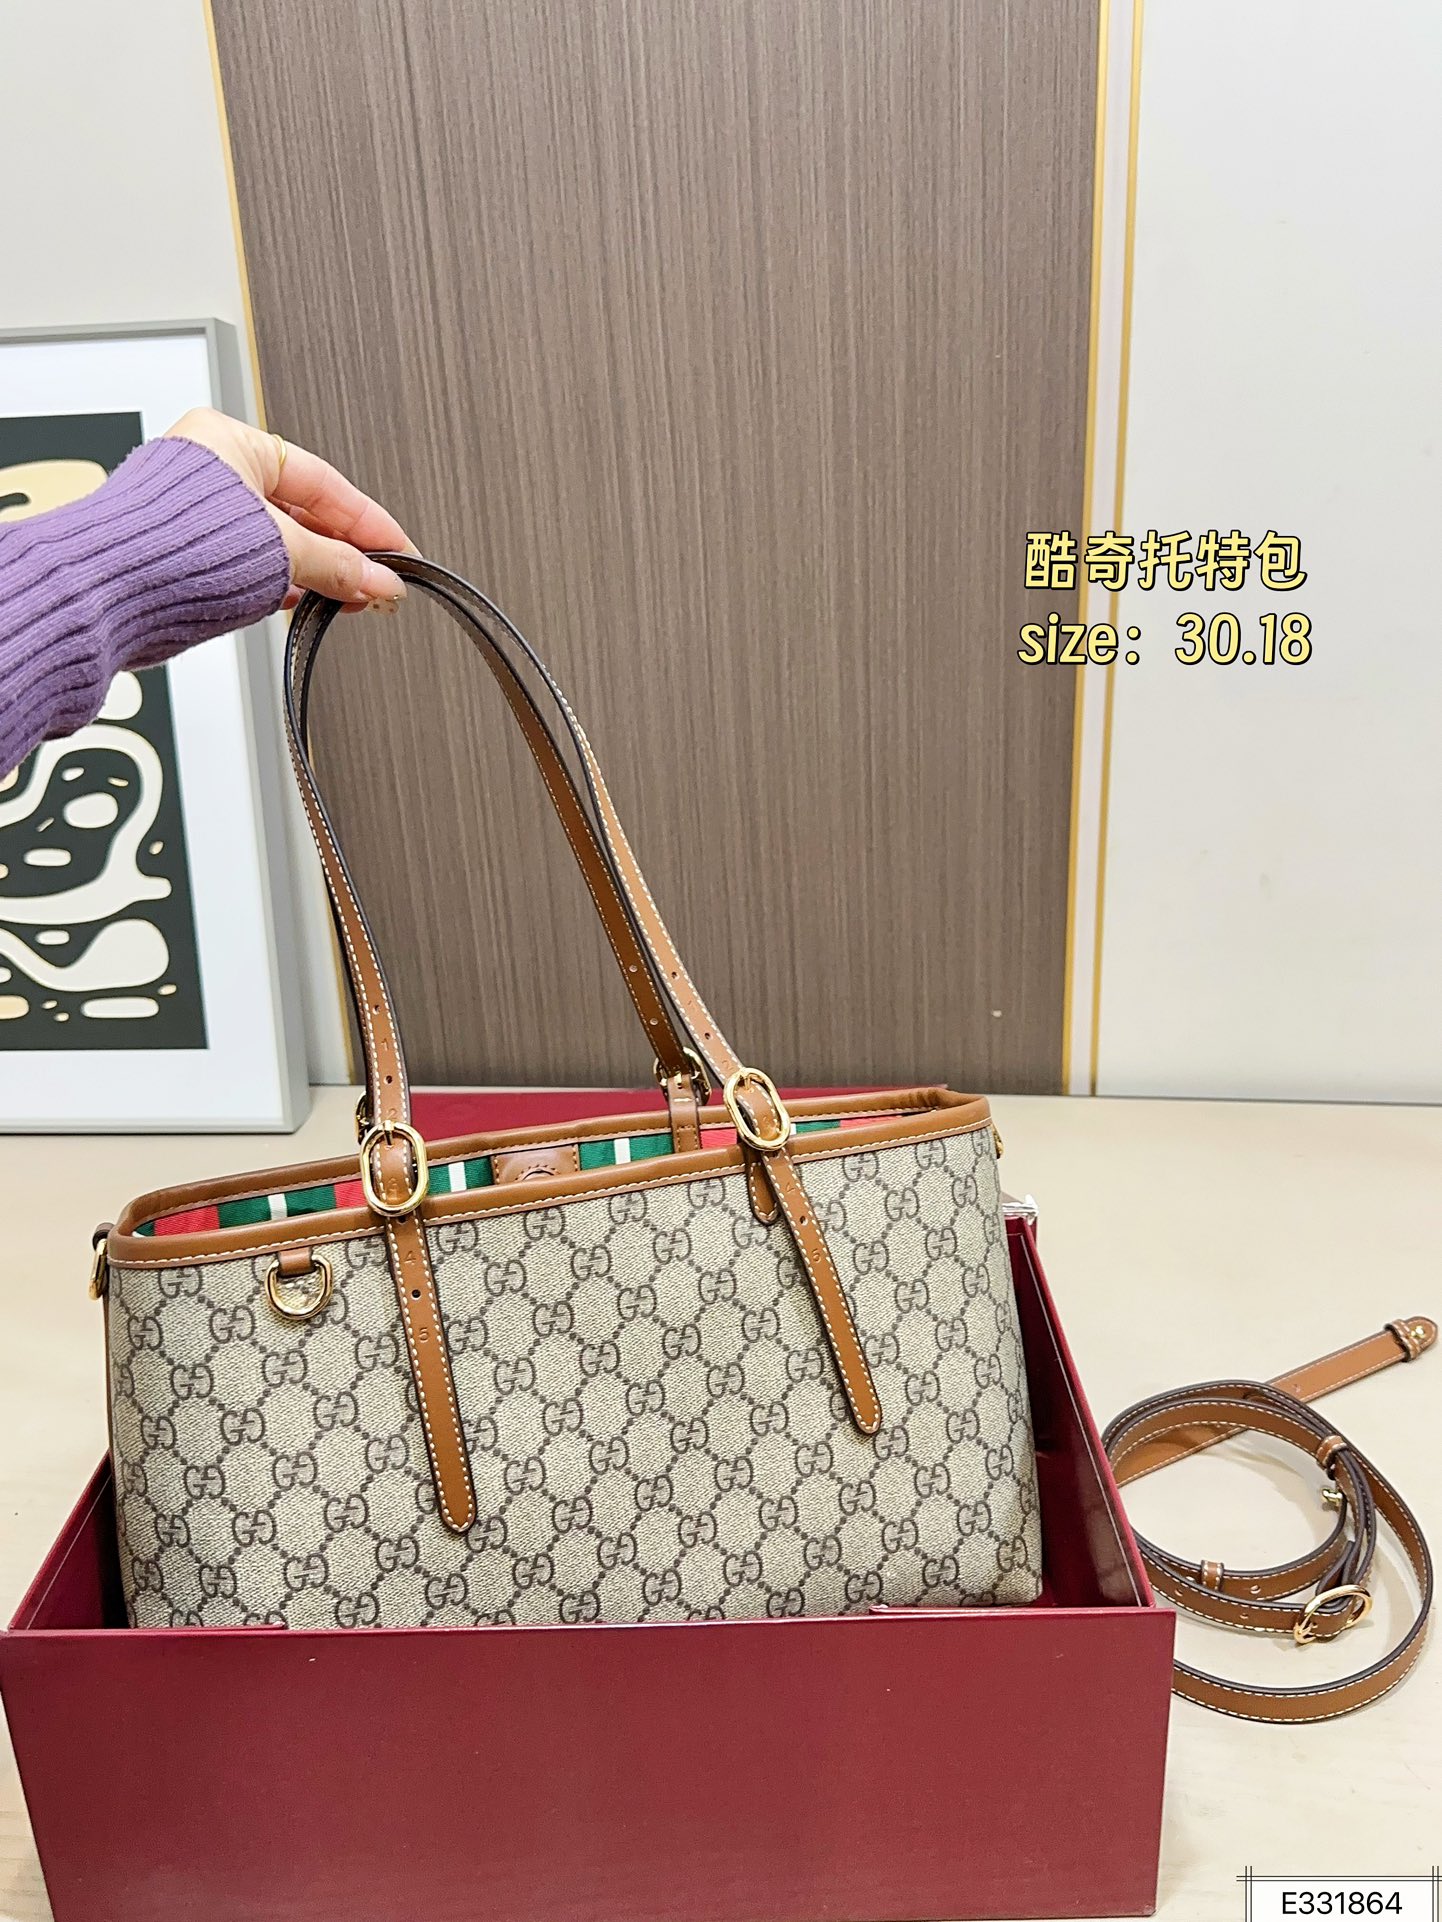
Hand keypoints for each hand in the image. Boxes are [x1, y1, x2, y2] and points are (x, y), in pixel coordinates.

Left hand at [164, 408, 412, 611]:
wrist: (100, 592)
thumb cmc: (162, 547)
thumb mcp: (277, 551)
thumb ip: (335, 566)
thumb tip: (377, 580)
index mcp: (230, 443)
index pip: (322, 482)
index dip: (368, 522)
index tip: (399, 553)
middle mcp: (215, 472)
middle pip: (303, 513)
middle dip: (345, 553)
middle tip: (380, 584)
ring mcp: (203, 515)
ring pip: (280, 543)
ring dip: (317, 574)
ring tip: (349, 599)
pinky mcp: (192, 556)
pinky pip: (254, 566)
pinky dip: (284, 586)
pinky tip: (306, 603)